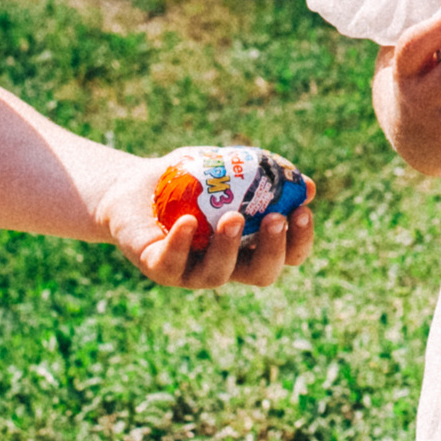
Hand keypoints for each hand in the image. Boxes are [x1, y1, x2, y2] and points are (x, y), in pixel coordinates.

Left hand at [99, 159, 316, 289]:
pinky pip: (173, 263)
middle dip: (273, 249)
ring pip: (218, 274)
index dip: (300, 240)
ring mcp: (192, 271)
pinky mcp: (159, 268)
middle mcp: (226, 264)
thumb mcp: (226, 166)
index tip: (303, 210)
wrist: (134, 186)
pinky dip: (181, 243)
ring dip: (229, 247)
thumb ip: (263, 172)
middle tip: (277, 218)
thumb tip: (306, 186)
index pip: (287, 255)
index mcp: (249, 245)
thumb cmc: (188, 179)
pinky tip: (187, 221)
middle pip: (261, 273)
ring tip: (232, 217)